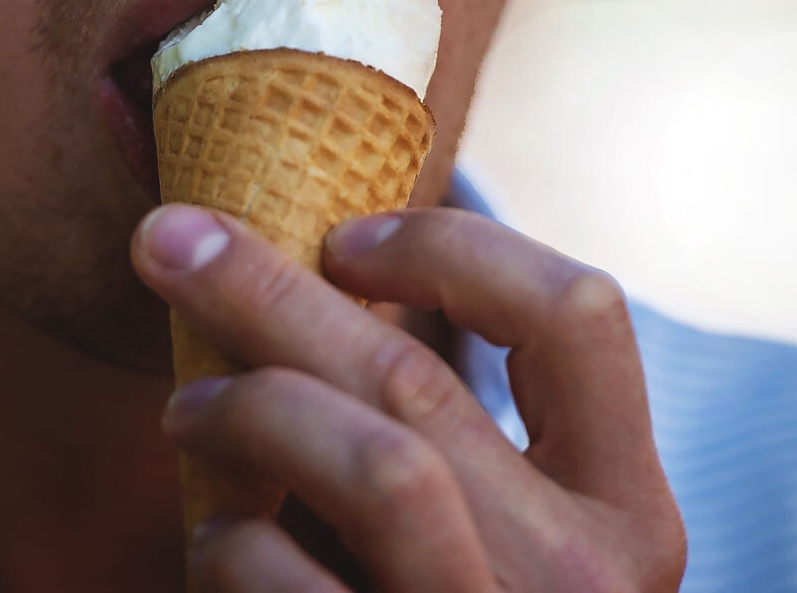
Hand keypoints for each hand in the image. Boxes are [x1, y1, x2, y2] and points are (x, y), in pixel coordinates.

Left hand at [131, 204, 686, 591]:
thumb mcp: (482, 512)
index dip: (449, 247)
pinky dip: (234, 546)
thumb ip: (433, 409)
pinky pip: (297, 586)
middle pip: (420, 379)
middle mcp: (585, 578)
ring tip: (184, 408)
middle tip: (171, 243)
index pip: (577, 311)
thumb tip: (299, 251)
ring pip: (380, 467)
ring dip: (254, 408)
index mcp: (625, 505)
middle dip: (266, 288)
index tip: (341, 239)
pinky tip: (216, 541)